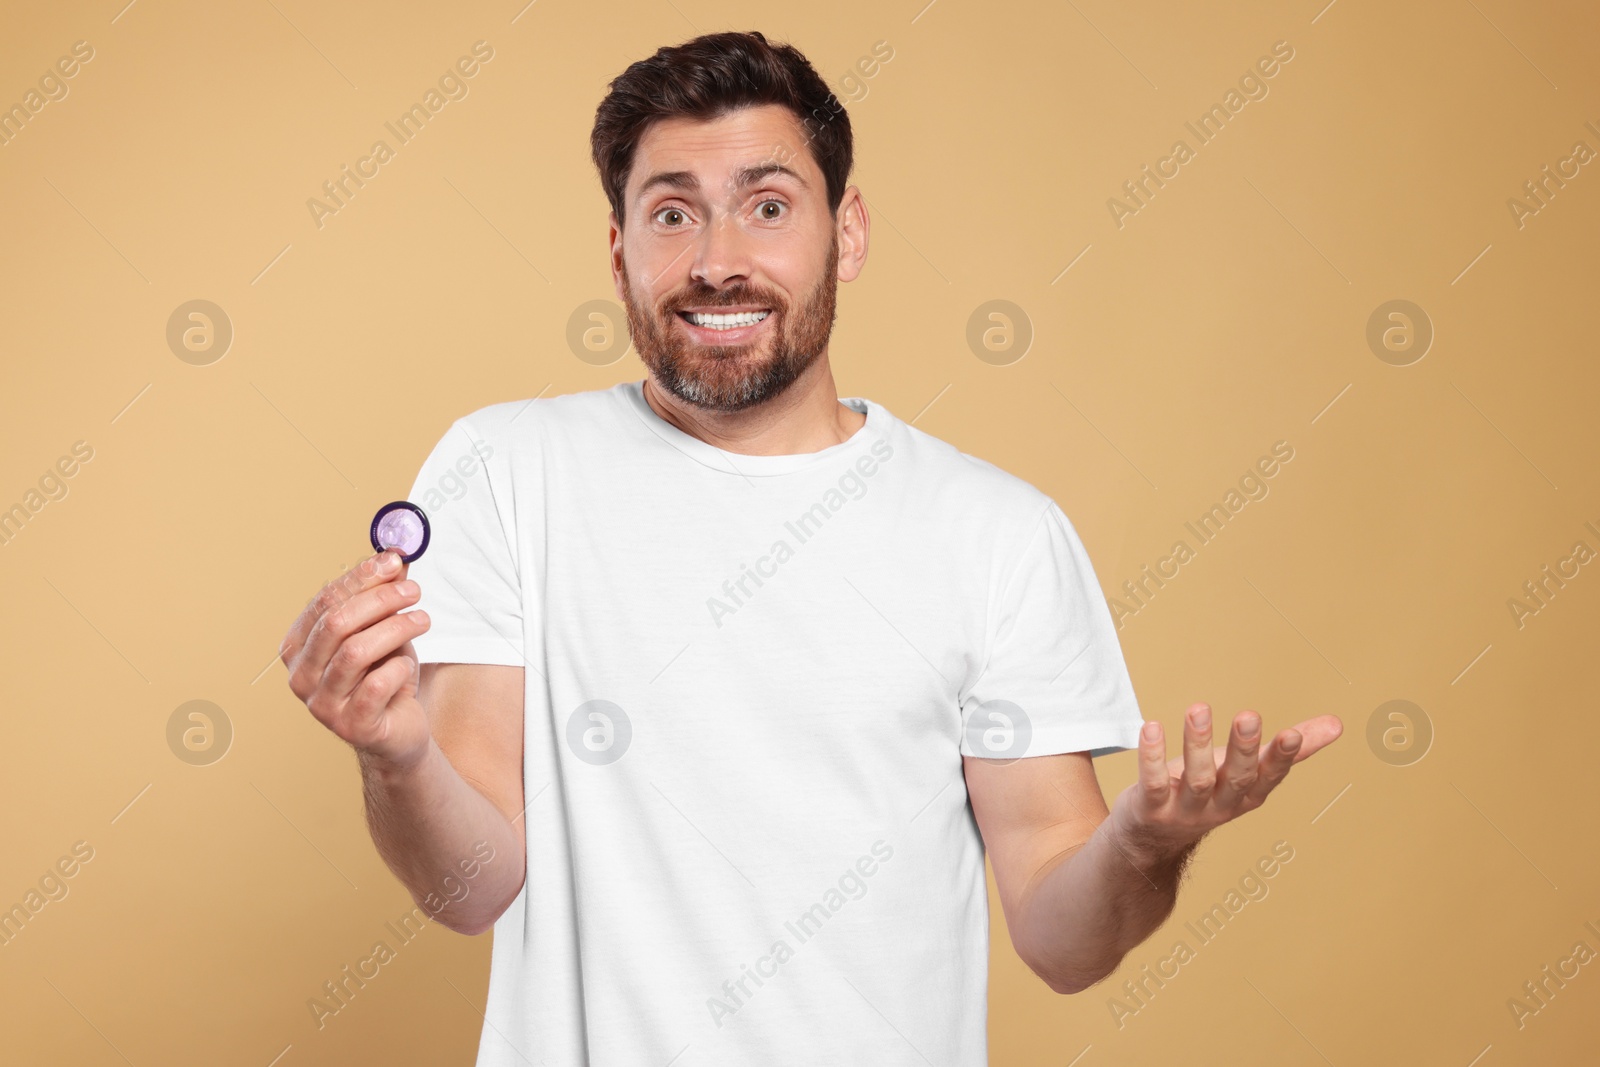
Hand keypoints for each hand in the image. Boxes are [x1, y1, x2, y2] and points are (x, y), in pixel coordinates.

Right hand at [280, 549, 434, 769]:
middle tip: (413, 591)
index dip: (359, 578)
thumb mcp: (382, 630)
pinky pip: (376, 686)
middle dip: (380, 600)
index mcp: (298, 647)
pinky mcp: (351, 726)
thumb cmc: (384, 675)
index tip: (392, 561)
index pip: (324, 602)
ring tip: (422, 620)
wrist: (397, 731)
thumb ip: (383, 596)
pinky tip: (407, 664)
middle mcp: (301, 676)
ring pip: (356, 651)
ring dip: (396, 628)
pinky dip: (398, 667)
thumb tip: (393, 556)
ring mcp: (322, 705)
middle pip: (337, 623)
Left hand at [1107, 702, 1342, 867]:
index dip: (1283, 758)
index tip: (1292, 733)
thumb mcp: (1248, 770)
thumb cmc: (1208, 790)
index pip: (1270, 776)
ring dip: (1198, 745)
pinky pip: (1153, 783)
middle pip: (1237, 778)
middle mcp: (1221, 805)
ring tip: (1198, 709)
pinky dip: (1152, 757)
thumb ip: (1289, 750)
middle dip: (1244, 749)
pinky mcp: (1151, 808)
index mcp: (1248, 793)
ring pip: (1197, 779)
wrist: (1153, 837)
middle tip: (1249, 716)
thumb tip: (1337, 724)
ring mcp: (1186, 810)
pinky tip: (1152, 727)